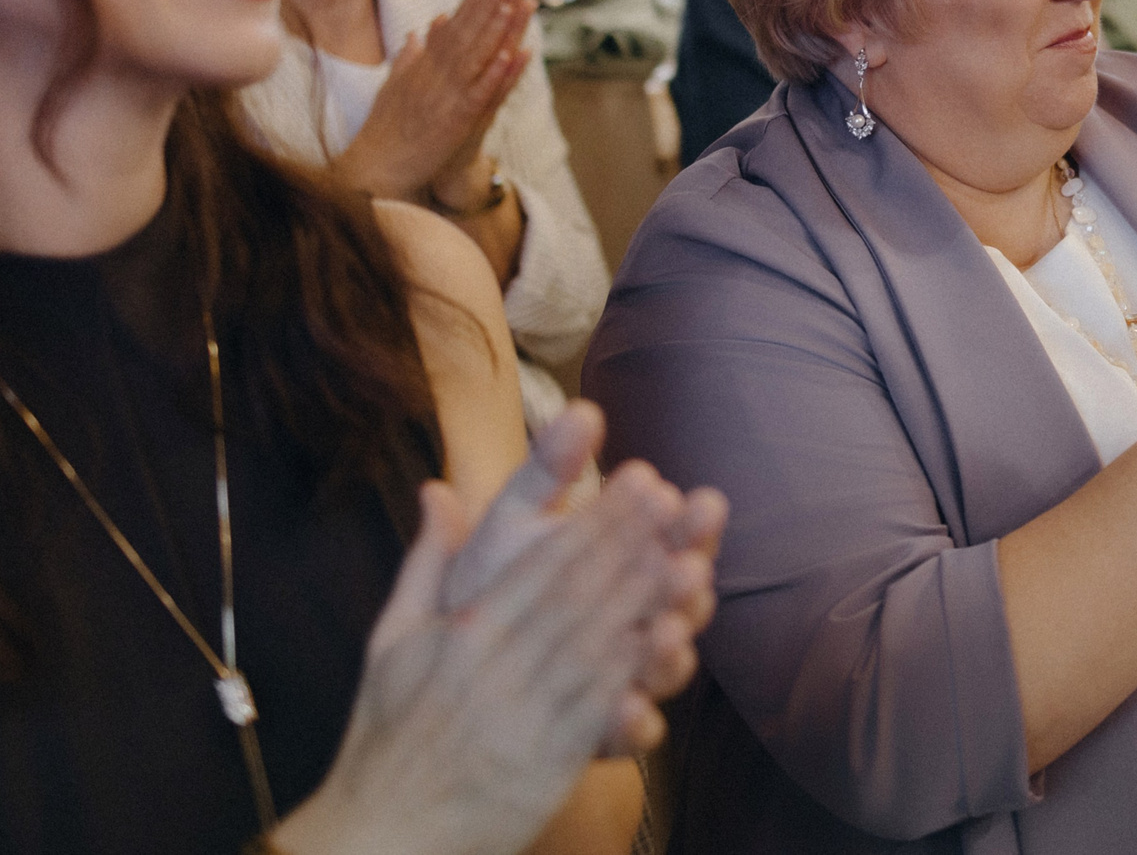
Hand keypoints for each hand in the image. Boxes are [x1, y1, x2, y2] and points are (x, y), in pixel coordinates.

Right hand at [278, 444, 723, 854]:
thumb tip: (436, 490)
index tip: (635, 484)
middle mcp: (495, 667)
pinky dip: (634, 674)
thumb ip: (425, 562)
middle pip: (575, 595)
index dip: (593, 522)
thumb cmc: (386, 736)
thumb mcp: (390, 641)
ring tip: (689, 562)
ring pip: (595, 646)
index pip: (540, 566)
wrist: (381, 833)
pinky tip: (670, 644)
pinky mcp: (545, 764)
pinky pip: (597, 710)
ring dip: (645, 603)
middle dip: (629, 546)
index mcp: (463, 632)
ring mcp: (523, 716)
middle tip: (677, 504)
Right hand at [333, 0, 534, 203]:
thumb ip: (409, 57)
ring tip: (513, 2)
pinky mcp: (453, 120)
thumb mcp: (395, 86)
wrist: (375, 167)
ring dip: (494, 29)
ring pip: (474, 56)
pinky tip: (512, 56)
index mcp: (422, 66)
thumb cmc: (384, 129)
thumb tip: (419, 31)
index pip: (451, 27)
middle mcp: (432, 74)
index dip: (472, 2)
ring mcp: (443, 96)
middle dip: (489, 2)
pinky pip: (478, 93)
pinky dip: (495, 74)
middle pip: (466, 32)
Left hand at [442, 402, 727, 755]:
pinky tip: (626, 708)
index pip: (668, 535)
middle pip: (682, 597)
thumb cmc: (488, 585)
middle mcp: (637, 618)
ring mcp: (626, 675)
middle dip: (688, 579)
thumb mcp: (514, 520)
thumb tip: (582, 408)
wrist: (446, 675)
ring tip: (666, 632)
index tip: (672, 495)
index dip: (679, 517)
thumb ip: (549, 468)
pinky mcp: (604, 729)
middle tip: (690, 564)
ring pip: (667, 663)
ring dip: (672, 648)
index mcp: (623, 563)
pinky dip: (633, 719)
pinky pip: (631, 728)